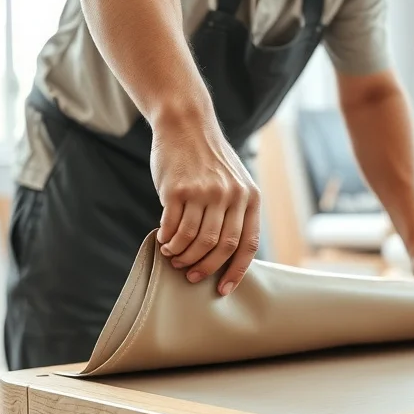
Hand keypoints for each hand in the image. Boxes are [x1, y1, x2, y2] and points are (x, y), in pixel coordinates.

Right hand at [149, 110, 260, 296]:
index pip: (247, 244)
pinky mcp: (178, 189)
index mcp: (250, 196)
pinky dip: (168, 240)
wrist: (186, 124)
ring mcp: (204, 191)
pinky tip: (164, 241)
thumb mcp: (234, 180)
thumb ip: (235, 211)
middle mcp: (230, 195)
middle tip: (190, 274)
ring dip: (182, 255)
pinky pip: (173, 227)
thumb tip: (225, 255)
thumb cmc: (208, 159)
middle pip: (219, 246)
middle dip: (204, 267)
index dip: (235, 271)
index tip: (223, 290)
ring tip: (173, 256)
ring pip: (195, 240)